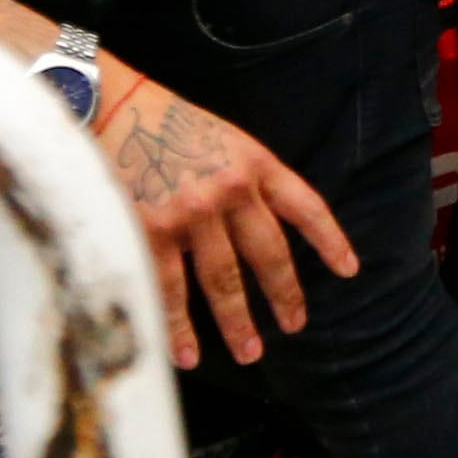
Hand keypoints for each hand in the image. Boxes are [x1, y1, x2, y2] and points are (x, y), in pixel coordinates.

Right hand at [93, 68, 355, 368]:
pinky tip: (186, 353)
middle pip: (269, 254)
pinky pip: (171, 290)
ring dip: (237, 323)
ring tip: (249, 353)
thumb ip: (246, 176)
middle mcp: (232, 190)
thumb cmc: (163, 119)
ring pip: (223, 281)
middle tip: (294, 325)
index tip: (347, 270)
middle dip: (284, 296)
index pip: (306, 207)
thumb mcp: (223, 137)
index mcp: (255, 163)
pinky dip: (178, 327)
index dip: (329, 240)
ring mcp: (193, 213)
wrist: (110, 104)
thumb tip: (259, 222)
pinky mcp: (153, 230)